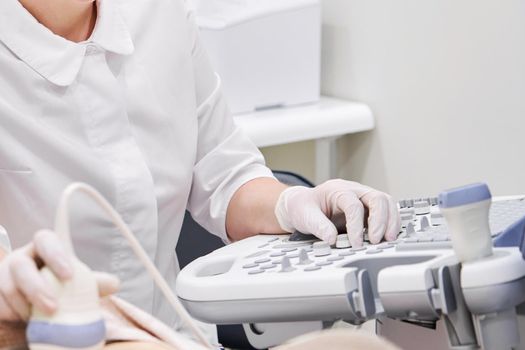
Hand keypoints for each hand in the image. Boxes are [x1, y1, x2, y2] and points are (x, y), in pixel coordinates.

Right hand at [0, 230, 118, 321]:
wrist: (35, 307)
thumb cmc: (59, 288)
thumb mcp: (76, 284)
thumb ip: (93, 283)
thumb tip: (114, 283)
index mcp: (43, 248)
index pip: (45, 239)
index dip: (55, 255)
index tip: (69, 275)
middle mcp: (20, 258)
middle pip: (20, 264)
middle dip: (36, 287)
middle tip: (53, 308)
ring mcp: (3, 276)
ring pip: (6, 285)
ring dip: (24, 305)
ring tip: (40, 319)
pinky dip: (13, 314)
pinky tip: (26, 321)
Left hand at [274, 179, 399, 245]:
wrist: (302, 205)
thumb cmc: (304, 207)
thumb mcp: (305, 215)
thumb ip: (318, 226)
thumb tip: (332, 238)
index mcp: (338, 190)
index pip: (354, 204)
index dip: (357, 224)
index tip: (356, 242)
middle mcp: (354, 191)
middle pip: (377, 198)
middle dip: (380, 220)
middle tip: (376, 240)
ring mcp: (363, 199)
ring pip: (386, 203)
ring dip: (391, 221)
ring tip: (388, 240)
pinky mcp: (368, 209)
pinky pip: (386, 212)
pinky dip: (390, 223)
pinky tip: (388, 236)